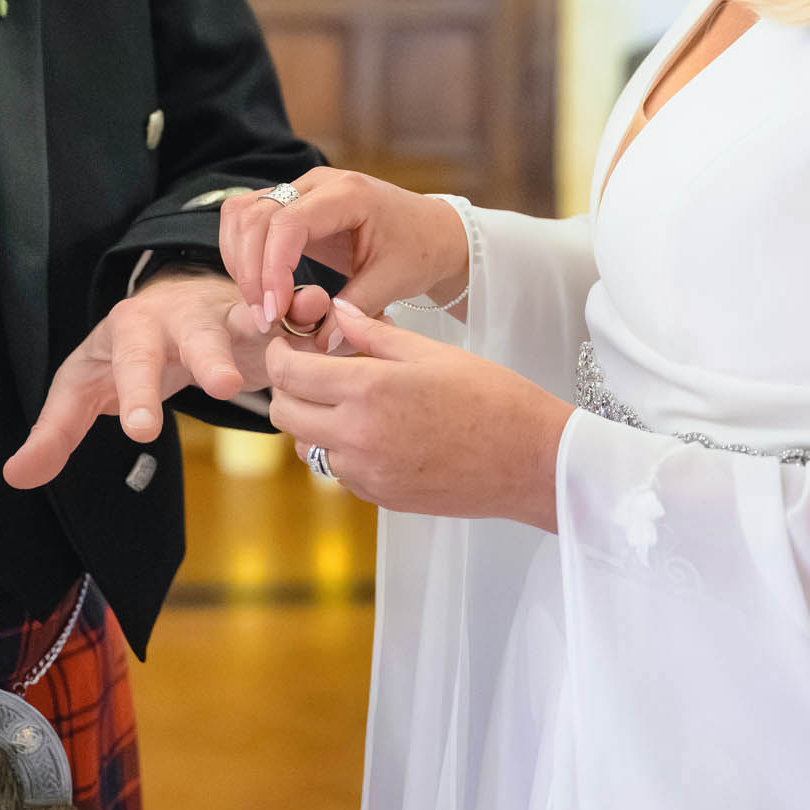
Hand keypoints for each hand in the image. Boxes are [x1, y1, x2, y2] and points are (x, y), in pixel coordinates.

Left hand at [4, 270, 330, 488]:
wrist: (173, 301)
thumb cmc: (124, 351)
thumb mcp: (84, 387)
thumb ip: (55, 432)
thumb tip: (15, 477)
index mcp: (130, 331)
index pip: (130, 364)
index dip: (136, 395)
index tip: (140, 430)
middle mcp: (179, 317)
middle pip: (193, 334)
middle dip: (209, 356)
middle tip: (222, 385)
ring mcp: (225, 315)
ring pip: (248, 320)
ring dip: (270, 331)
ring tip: (291, 352)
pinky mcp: (264, 322)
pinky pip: (290, 318)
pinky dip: (310, 319)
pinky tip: (330, 327)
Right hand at [219, 168, 468, 344]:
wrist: (431, 231)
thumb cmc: (419, 250)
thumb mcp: (395, 281)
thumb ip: (356, 309)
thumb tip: (319, 343)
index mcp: (348, 193)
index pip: (288, 223)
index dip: (272, 269)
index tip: (274, 312)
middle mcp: (317, 183)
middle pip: (255, 216)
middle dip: (251, 271)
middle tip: (264, 318)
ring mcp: (299, 190)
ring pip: (242, 214)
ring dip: (240, 261)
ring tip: (260, 306)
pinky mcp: (290, 205)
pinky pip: (247, 219)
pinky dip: (242, 254)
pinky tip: (258, 288)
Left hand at [265, 300, 571, 530]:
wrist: (530, 459)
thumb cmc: (490, 396)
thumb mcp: (430, 351)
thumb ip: (373, 334)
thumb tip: (336, 313)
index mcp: (368, 389)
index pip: (289, 373)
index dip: (278, 355)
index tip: (286, 345)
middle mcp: (357, 435)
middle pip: (284, 413)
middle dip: (286, 389)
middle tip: (309, 372)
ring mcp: (366, 472)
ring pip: (307, 446)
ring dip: (313, 423)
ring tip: (346, 402)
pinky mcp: (380, 496)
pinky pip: (338, 471)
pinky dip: (342, 451)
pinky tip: (375, 432)